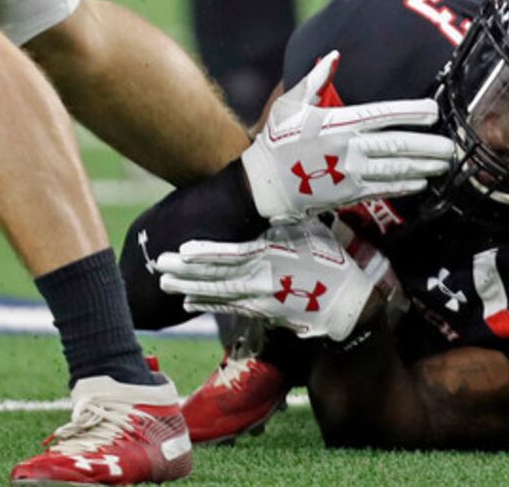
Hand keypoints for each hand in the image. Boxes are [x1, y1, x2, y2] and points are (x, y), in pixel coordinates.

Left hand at [155, 218, 390, 343]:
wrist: (348, 303)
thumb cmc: (328, 258)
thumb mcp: (305, 230)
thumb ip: (278, 219)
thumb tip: (262, 195)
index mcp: (271, 256)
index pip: (230, 255)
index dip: (204, 254)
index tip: (181, 250)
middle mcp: (261, 280)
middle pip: (216, 277)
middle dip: (186, 273)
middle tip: (159, 266)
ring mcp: (261, 300)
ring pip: (219, 294)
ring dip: (190, 288)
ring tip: (165, 283)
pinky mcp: (264, 313)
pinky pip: (230, 308)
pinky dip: (208, 304)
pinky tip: (188, 302)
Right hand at [240, 48, 456, 218]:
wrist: (266, 183)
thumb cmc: (279, 140)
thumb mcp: (291, 104)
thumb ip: (315, 79)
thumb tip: (333, 55)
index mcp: (338, 122)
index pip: (383, 114)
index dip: (411, 112)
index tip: (432, 110)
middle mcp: (349, 148)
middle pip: (398, 145)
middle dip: (428, 145)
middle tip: (451, 146)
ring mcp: (351, 173)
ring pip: (396, 169)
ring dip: (423, 167)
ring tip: (444, 165)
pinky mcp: (349, 195)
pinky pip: (384, 188)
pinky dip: (405, 185)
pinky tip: (421, 182)